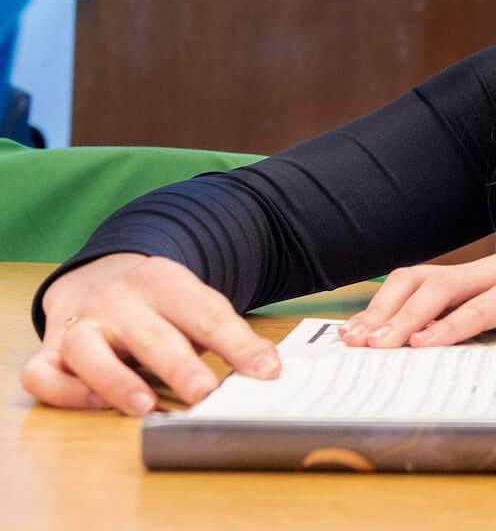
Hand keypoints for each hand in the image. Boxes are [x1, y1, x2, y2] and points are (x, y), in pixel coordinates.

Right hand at [22, 253, 280, 413]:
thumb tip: (267, 369)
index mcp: (164, 281)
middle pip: (150, 333)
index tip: (266, 371)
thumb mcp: (195, 304)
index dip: (238, 344)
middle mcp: (118, 300)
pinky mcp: (48, 351)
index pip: (206, 313)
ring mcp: (79, 323)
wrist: (99, 276)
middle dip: (178, 365)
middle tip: (204, 392)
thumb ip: (226, 334)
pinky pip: (42, 374)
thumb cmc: (158, 304)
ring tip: (145, 405)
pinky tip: (95, 404)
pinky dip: (65, 392)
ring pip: (87, 349)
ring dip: (114, 380)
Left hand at [339, 217, 495, 348]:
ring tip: (378, 346)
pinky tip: (426, 344)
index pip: (418, 280)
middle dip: (380, 311)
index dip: (382, 305)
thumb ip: (491, 314)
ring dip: (403, 320)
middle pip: (415, 279)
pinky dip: (449, 327)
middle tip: (352, 342)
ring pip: (437, 291)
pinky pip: (480, 309)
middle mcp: (483, 270)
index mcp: (480, 273)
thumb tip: (457, 345)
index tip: (353, 332)